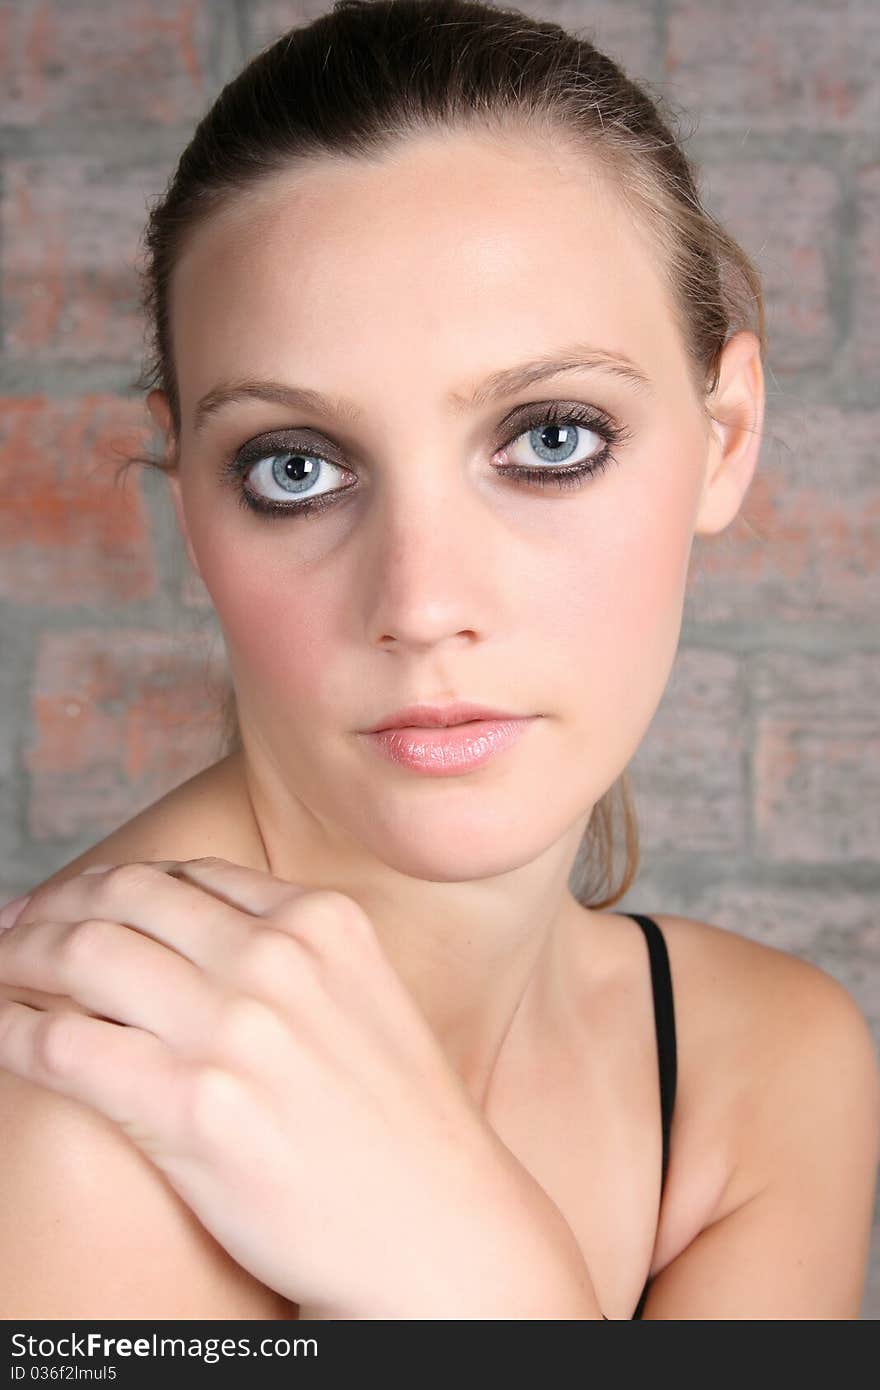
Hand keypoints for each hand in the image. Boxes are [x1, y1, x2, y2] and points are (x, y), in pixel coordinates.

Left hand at [0, 858, 595, 1317]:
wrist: (436, 1232)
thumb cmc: (398, 1127)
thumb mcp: (364, 998)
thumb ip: (292, 952)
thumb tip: (191, 934)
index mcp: (321, 921)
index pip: (186, 875)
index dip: (116, 884)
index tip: (78, 904)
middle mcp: (276, 958)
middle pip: (126, 899)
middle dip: (56, 907)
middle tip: (17, 929)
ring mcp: (233, 1029)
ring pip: (84, 955)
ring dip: (21, 956)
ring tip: (0, 970)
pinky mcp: (191, 1109)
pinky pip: (65, 1044)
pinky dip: (14, 1029)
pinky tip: (3, 1031)